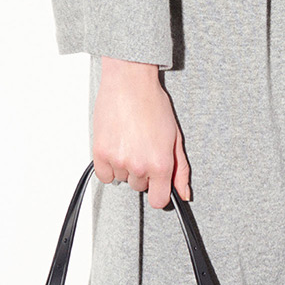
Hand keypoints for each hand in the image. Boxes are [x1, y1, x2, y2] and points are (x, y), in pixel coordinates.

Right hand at [92, 59, 192, 209]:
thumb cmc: (152, 104)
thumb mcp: (175, 137)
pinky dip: (109, 166)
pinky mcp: (100, 153)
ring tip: (130, 142)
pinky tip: (116, 147)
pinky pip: (104, 175)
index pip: (159, 200)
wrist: (129, 84)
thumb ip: (180, 169)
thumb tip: (183, 192)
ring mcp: (118, 160)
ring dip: (125, 166)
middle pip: (139, 186)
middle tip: (143, 148)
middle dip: (142, 171)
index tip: (157, 184)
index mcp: (161, 164)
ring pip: (122, 179)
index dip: (159, 192)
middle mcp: (139, 166)